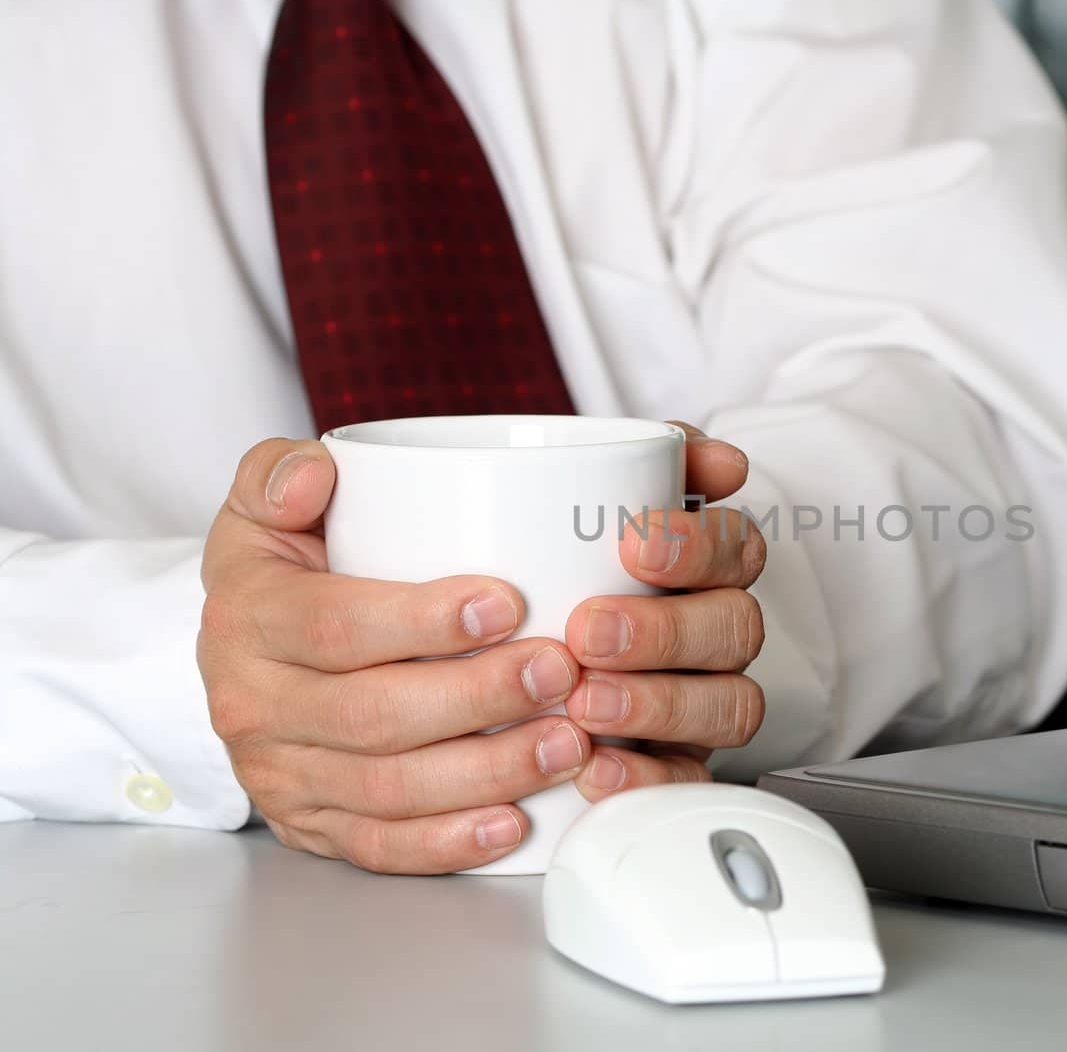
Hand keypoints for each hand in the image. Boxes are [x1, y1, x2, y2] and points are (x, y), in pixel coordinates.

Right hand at [197, 438, 590, 874]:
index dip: (423, 620)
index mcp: (248, 619)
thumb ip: (279, 472)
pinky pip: (380, 848)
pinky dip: (450, 842)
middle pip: (374, 715)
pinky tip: (517, 822)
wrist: (243, 654)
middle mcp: (254, 705)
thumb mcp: (263, 505)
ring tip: (568, 742)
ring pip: (388, 789)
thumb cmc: (283, 569)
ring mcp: (282, 775)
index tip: (508, 603)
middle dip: (479, 698)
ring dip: (487, 772)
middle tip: (562, 671)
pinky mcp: (311, 826)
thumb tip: (314, 475)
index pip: (336, 627)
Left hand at [562, 422, 766, 796]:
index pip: (736, 547)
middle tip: (588, 629)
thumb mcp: (569, 499)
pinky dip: (646, 780)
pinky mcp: (677, 765)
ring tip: (584, 704)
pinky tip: (595, 772)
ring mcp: (703, 700)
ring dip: (659, 705)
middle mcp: (716, 631)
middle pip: (735, 629)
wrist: (486, 654)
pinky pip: (688, 782)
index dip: (697, 546)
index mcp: (707, 564)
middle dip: (665, 630)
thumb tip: (711, 455)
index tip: (633, 543)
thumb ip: (633, 457)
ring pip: (729, 707)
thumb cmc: (543, 563)